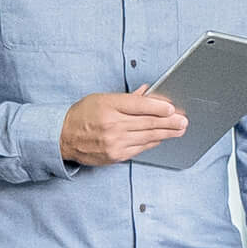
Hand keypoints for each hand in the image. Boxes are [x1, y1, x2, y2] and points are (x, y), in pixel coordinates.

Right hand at [59, 87, 186, 165]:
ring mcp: (114, 142)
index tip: (172, 108)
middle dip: (170, 122)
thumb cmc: (83, 114)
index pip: (139, 105)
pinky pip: (140, 148)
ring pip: (147, 137)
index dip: (158, 107)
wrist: (62, 137)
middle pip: (148, 123)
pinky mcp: (115, 155)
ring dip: (167, 133)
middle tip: (184, 121)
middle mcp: (112, 124)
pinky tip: (162, 138)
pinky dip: (153, 142)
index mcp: (109, 106)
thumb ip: (127, 98)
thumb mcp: (102, 98)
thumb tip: (148, 92)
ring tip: (180, 129)